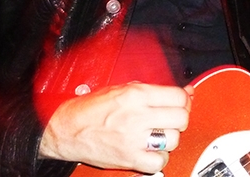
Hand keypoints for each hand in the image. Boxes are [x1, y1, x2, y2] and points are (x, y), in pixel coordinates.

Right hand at [39, 82, 192, 173]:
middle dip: (179, 118)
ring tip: (158, 134)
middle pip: (181, 118)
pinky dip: (160, 158)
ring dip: (170, 138)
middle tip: (170, 119)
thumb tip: (184, 92)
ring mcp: (133, 139)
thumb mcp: (122, 88)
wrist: (65, 130)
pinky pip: (159, 161)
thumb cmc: (91, 109)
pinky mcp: (129, 158)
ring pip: (174, 140)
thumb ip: (154, 90)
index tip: (180, 102)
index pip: (179, 96)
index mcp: (136, 94)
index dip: (184, 99)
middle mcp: (137, 116)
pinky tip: (152, 150)